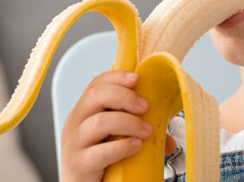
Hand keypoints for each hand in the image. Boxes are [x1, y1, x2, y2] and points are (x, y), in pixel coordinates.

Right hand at [60, 69, 175, 181]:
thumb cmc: (99, 162)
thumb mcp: (116, 140)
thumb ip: (139, 133)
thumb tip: (168, 139)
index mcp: (84, 112)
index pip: (96, 84)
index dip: (116, 77)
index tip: (137, 78)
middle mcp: (76, 124)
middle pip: (95, 96)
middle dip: (125, 97)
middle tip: (145, 106)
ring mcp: (74, 144)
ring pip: (99, 122)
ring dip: (129, 123)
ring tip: (146, 131)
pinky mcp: (79, 165)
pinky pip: (100, 152)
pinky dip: (122, 146)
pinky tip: (135, 146)